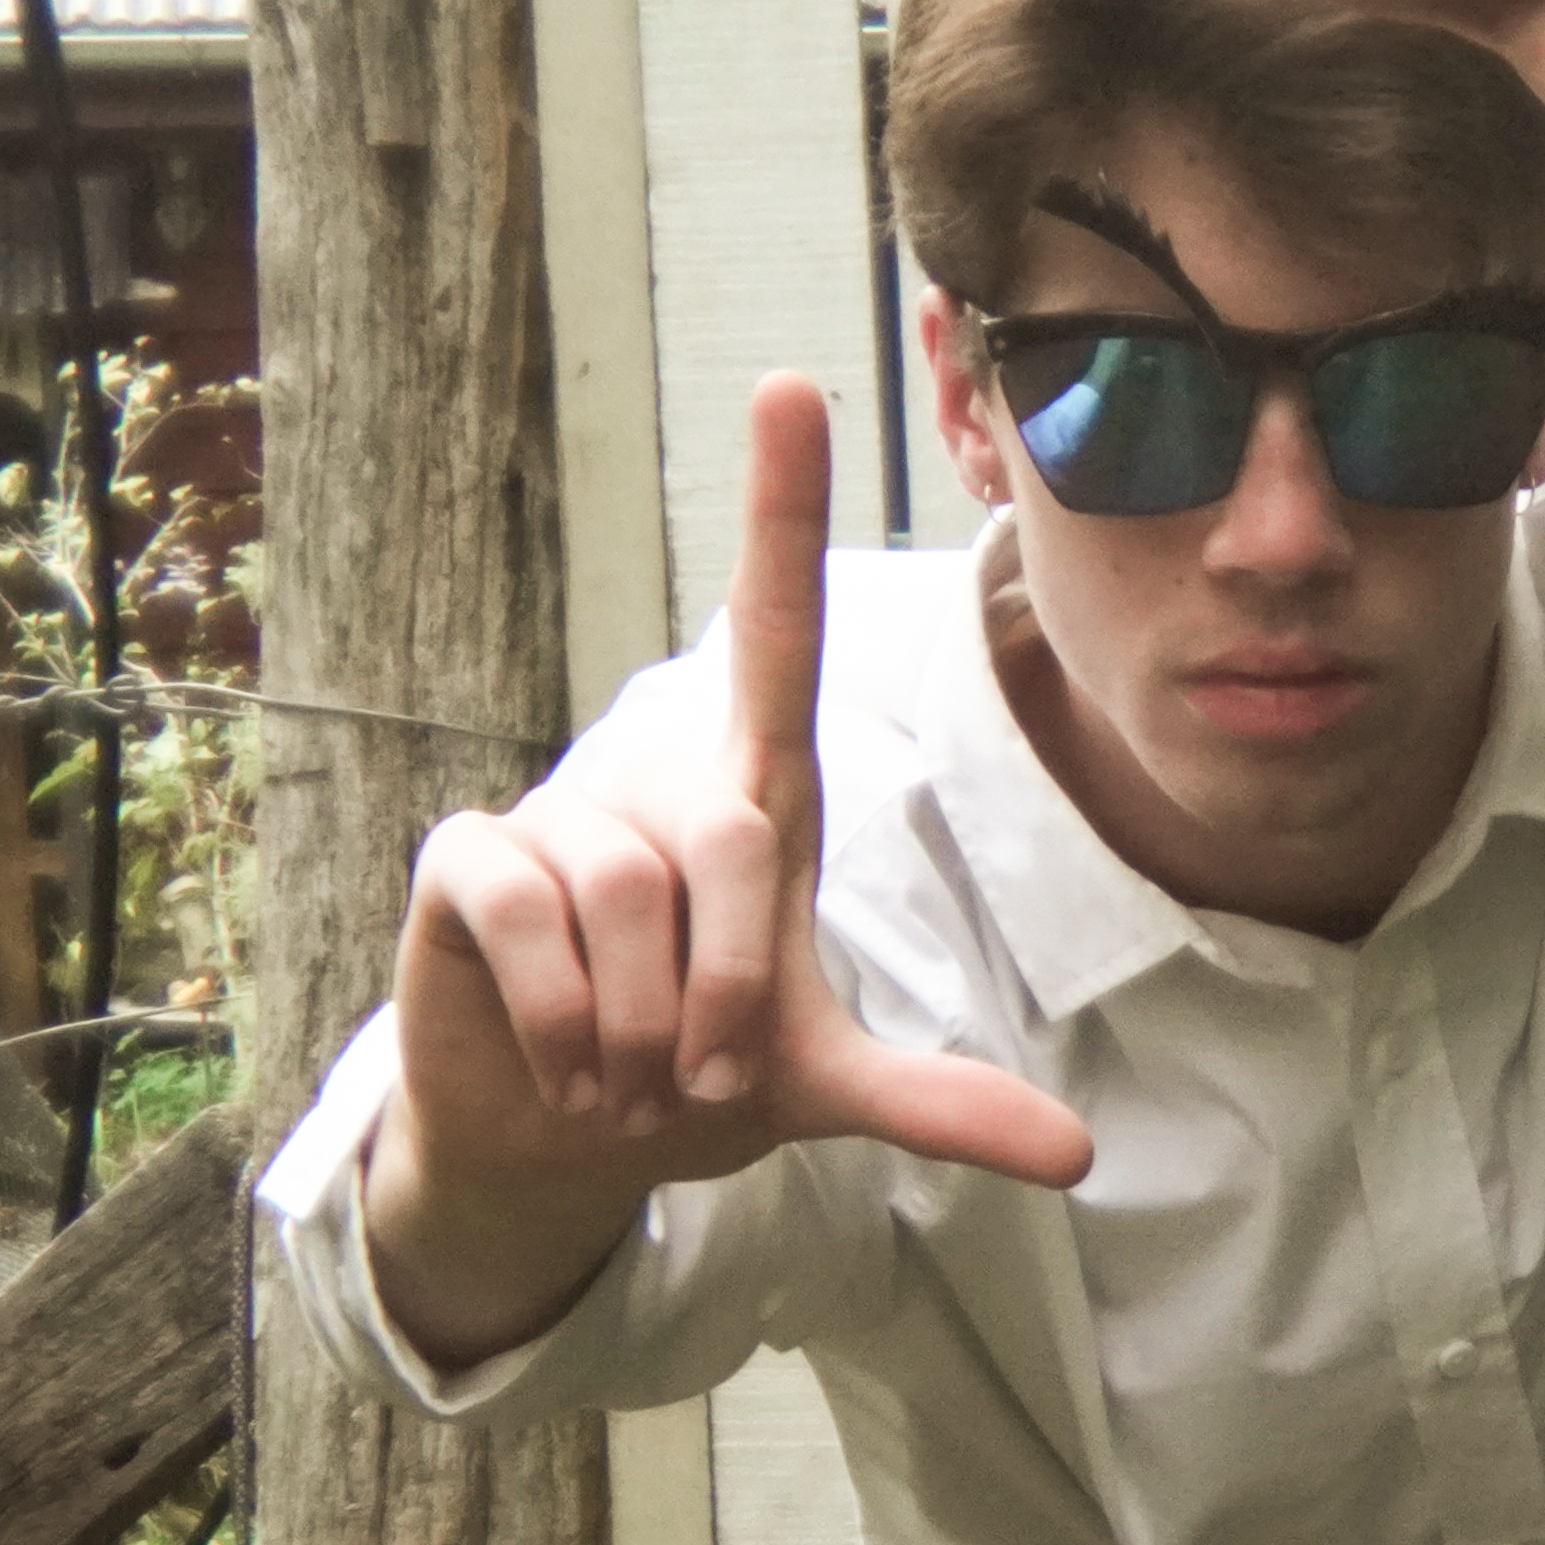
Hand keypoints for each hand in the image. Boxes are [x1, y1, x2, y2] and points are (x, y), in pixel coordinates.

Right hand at [369, 379, 1089, 1361]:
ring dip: (644, 1024)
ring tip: (631, 1064)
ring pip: (631, 899)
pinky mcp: (467, 860)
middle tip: (704, 1070)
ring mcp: (557, 812)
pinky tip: (565, 1058)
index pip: (774, 634)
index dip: (778, 515)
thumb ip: (943, 1103)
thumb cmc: (698, 1074)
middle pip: (734, 848)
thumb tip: (1078, 1158)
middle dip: (734, 992)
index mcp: (758, 806)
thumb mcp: (827, 1088)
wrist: (561, 1140)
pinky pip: (534, 918)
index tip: (792, 386)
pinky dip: (566, 1017)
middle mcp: (662, 785)